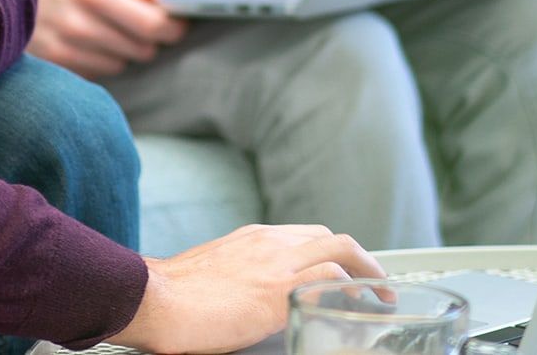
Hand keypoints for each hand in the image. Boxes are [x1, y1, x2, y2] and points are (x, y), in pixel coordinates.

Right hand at [29, 0, 187, 77]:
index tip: (179, 22)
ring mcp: (66, 50)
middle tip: (145, 21)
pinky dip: (105, 58)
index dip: (173, 26)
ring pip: (123, 62)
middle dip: (151, 36)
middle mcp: (79, 25)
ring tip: (110, 26)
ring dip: (127, 48)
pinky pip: (100, 72)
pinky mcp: (56, 67)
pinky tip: (92, 40)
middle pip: (142, 47)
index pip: (150, 23)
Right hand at [114, 223, 385, 353]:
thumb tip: (244, 299)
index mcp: (251, 239)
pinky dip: (352, 284)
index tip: (342, 271)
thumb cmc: (171, 295)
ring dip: (367, 268)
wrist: (154, 297)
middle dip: (357, 256)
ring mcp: (275, 262)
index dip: (329, 252)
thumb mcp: (212, 272)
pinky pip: (330, 275)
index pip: (304, 235)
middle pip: (327, 236)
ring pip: (339, 247)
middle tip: (375, 281)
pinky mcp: (278, 290)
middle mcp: (268, 242)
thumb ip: (237, 276)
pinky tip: (360, 301)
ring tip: (382, 292)